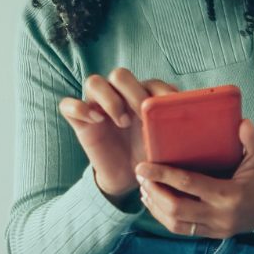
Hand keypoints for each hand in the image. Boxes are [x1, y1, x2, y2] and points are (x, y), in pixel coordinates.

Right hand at [57, 69, 177, 197]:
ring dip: (109, 98)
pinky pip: (68, 104)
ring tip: (122, 121)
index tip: (168, 107)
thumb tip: (186, 108)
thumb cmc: (149, 155)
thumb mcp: (165, 141)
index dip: (159, 91)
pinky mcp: (80, 121)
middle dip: (133, 91)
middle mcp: (119, 96)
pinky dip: (79, 108)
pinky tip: (95, 120)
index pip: (149, 81)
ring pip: (94, 82)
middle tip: (141, 113)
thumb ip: (173, 124)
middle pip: (119, 74)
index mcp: (142, 96)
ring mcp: (97, 107)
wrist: (129, 178)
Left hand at [137, 118, 253, 238]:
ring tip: (145, 189)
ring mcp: (217, 228)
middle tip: (141, 175)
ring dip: (156, 207)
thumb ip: (250, 136)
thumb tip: (238, 121)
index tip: (143, 166)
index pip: (189, 185)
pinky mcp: (214, 234)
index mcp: (230, 194)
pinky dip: (166, 218)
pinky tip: (157, 204)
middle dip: (154, 192)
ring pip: (176, 224)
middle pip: (176, 209)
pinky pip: (184, 230)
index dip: (162, 175)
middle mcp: (220, 215)